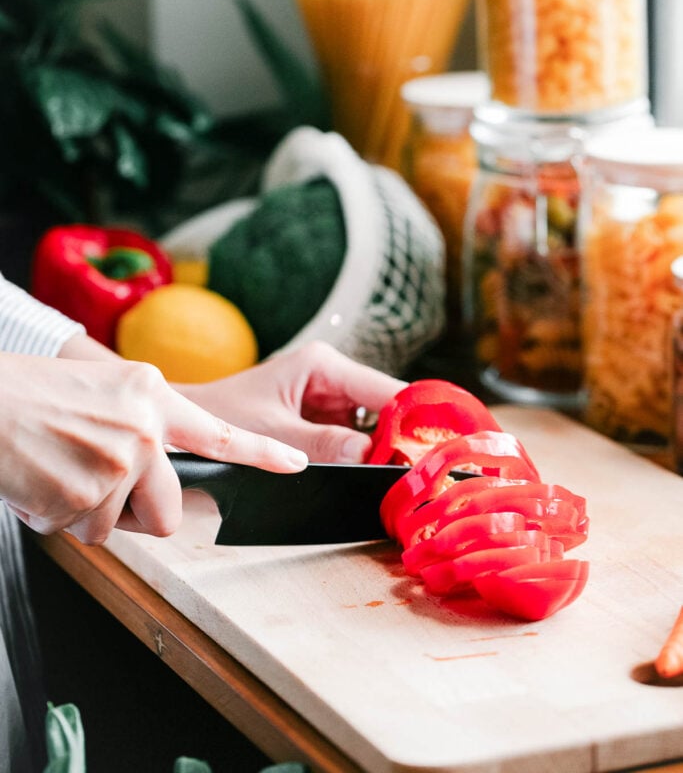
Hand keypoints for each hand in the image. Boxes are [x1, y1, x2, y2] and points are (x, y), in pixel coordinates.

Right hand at [0, 353, 306, 543]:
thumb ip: (141, 424)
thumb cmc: (31, 396)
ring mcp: (121, 462)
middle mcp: (146, 427)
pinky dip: (61, 519)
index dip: (262, 453)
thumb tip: (156, 471)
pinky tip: (42, 483)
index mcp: (152, 395)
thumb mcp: (102, 391)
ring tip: (58, 472)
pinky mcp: (90, 495)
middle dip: (139, 513)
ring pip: (120, 526)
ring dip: (89, 513)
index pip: (219, 432)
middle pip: (170, 509)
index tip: (296, 463)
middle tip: (100, 490)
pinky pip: (85, 533)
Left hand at [179, 341, 406, 463]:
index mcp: (322, 365)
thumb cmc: (219, 418)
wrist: (184, 427)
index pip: (385, 390)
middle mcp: (331, 378)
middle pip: (386, 409)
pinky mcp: (322, 423)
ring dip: (387, 452)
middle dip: (404, 439)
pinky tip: (381, 479)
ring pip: (375, 428)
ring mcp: (329, 400)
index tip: (436, 449)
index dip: (414, 418)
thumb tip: (370, 456)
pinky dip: (367, 459)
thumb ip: (321, 445)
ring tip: (407, 480)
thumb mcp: (272, 433)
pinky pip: (355, 441)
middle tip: (424, 474)